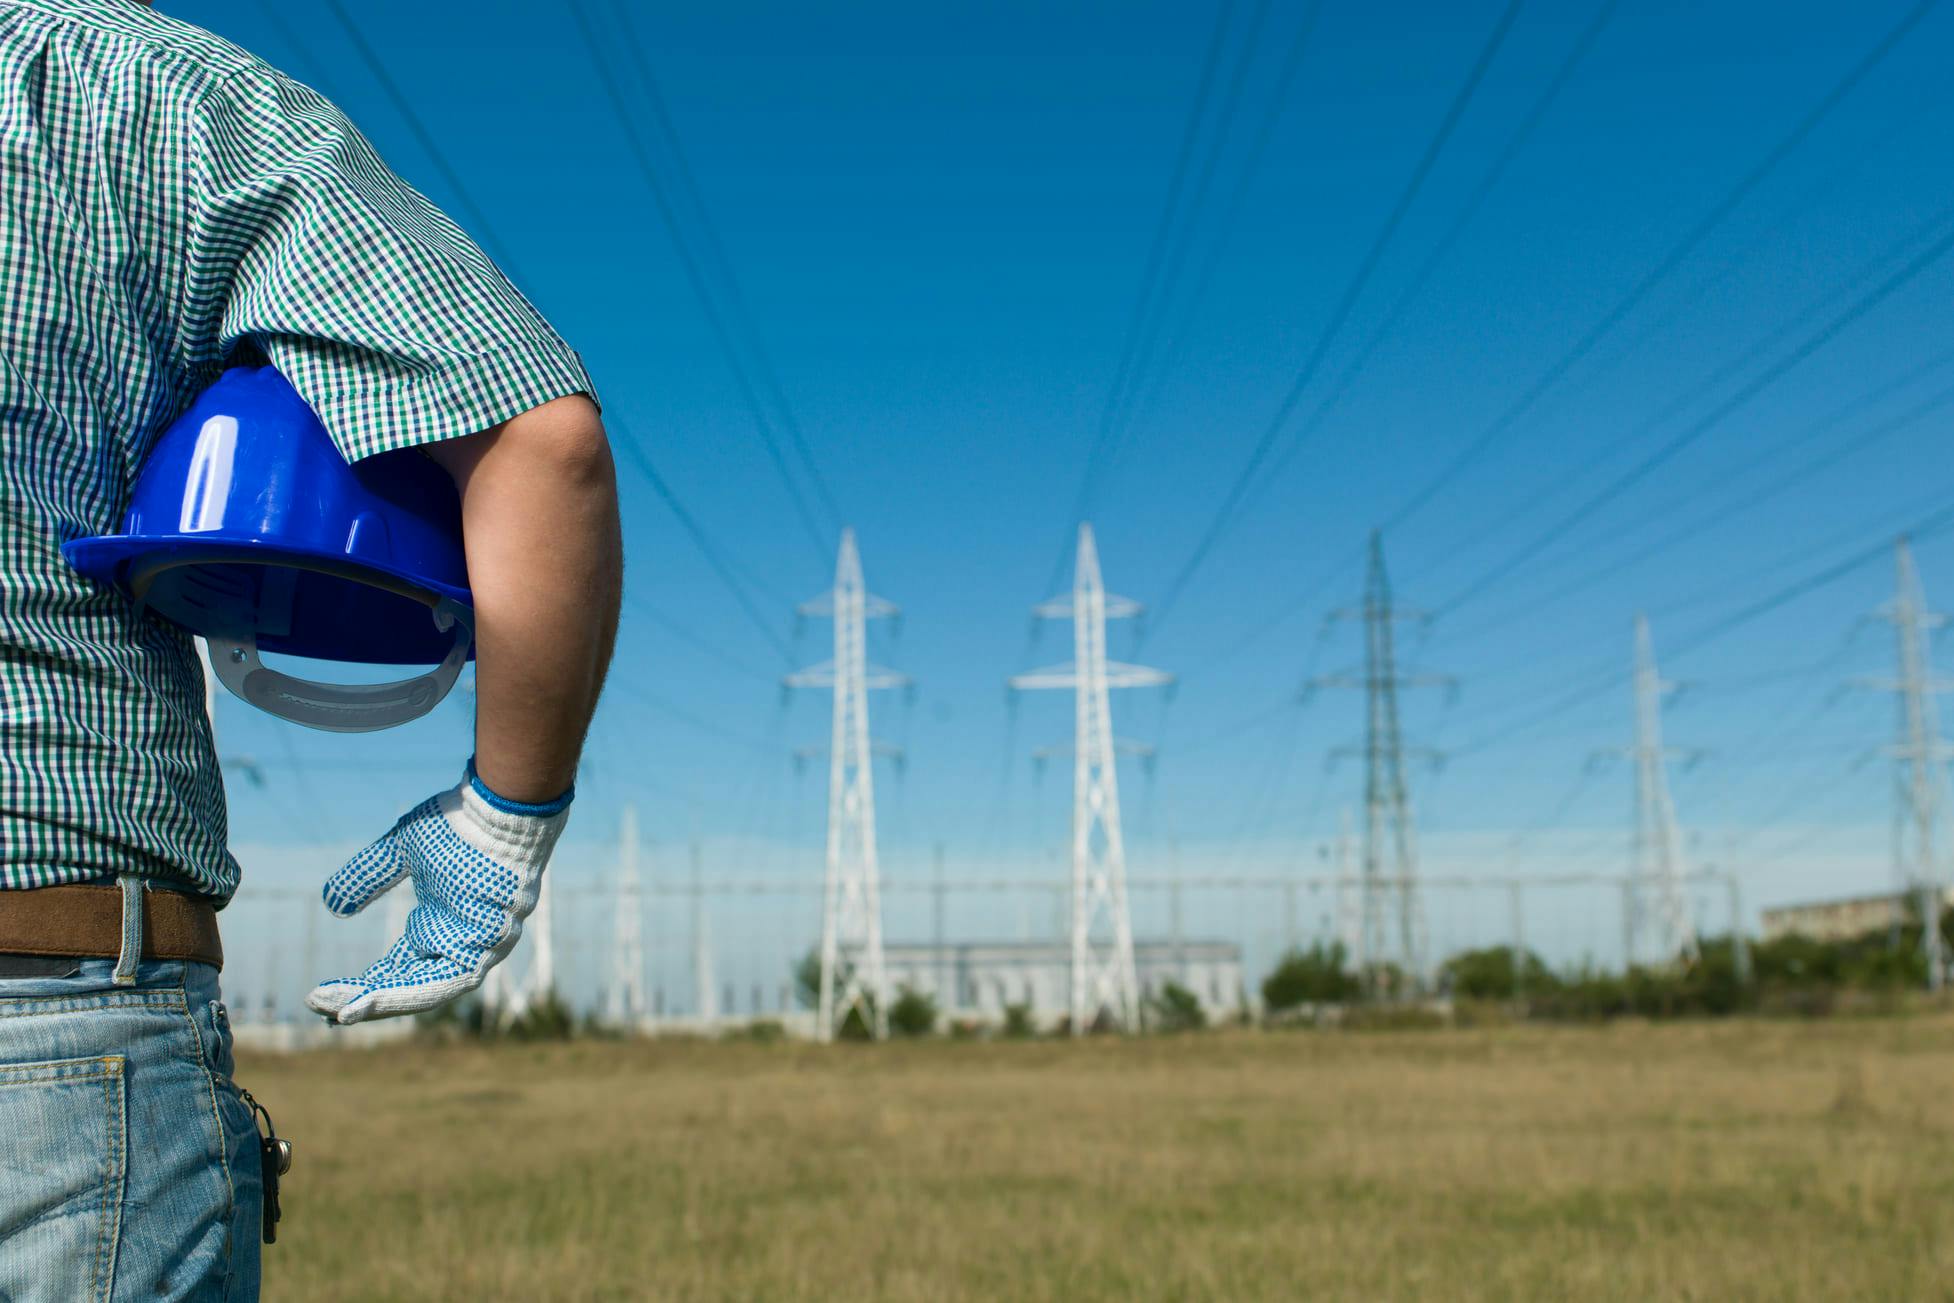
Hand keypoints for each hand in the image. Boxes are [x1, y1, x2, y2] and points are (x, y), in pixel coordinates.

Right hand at [304, 762, 570, 1024]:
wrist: (498, 806)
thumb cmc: (457, 824)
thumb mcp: (400, 852)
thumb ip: (368, 878)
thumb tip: (331, 905)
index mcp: (440, 924)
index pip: (399, 968)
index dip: (364, 984)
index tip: (323, 995)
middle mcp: (460, 941)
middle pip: (410, 985)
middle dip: (366, 1001)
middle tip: (323, 1010)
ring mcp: (479, 946)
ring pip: (428, 991)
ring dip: (382, 1003)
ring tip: (341, 1013)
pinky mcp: (490, 944)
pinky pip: (448, 980)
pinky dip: (408, 992)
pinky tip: (370, 998)